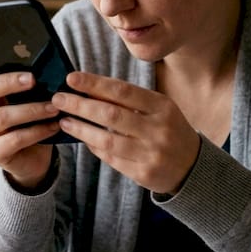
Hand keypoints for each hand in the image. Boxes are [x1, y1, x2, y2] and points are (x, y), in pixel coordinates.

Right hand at [0, 48, 58, 189]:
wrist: (33, 157)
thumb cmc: (31, 120)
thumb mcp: (28, 99)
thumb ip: (29, 84)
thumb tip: (48, 64)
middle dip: (9, 82)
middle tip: (33, 79)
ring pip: (2, 116)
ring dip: (32, 110)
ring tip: (54, 107)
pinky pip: (16, 139)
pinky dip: (38, 131)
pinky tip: (54, 126)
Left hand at [52, 71, 200, 194]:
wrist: (192, 166)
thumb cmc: (169, 130)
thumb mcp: (158, 109)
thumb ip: (129, 100)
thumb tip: (90, 89)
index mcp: (162, 107)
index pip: (123, 91)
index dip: (95, 84)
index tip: (71, 78)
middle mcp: (158, 129)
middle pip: (111, 115)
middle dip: (80, 105)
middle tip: (58, 99)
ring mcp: (150, 153)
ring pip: (106, 139)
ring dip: (81, 128)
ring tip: (64, 120)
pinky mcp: (142, 173)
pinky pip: (111, 158)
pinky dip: (94, 146)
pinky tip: (82, 137)